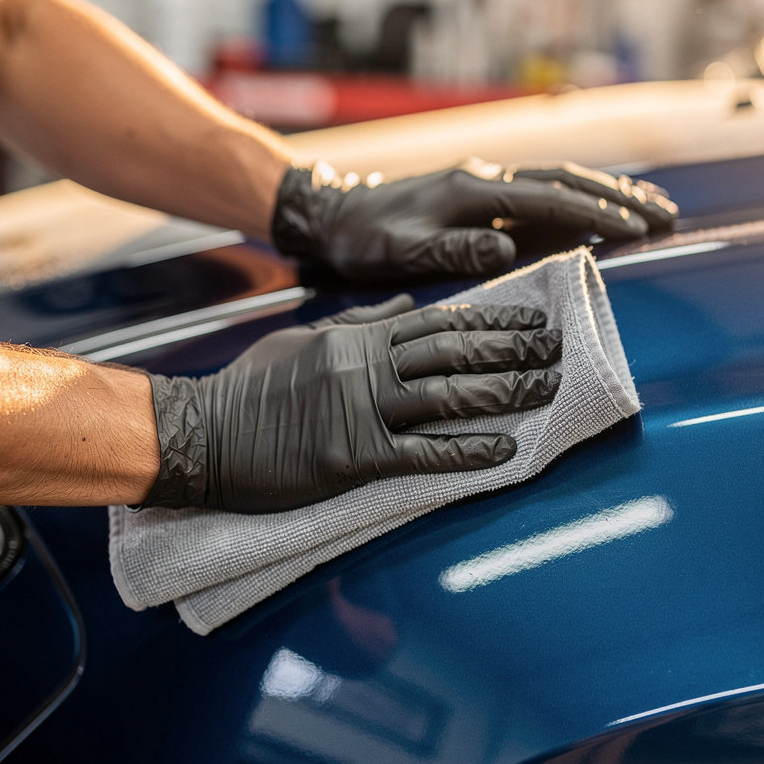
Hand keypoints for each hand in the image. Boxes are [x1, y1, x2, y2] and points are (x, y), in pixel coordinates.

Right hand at [140, 295, 561, 513]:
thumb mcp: (308, 340)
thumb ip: (362, 323)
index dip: (493, 320)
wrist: (204, 434)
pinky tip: (507, 450)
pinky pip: (423, 453)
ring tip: (549, 389)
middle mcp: (367, 367)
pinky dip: (469, 451)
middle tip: (559, 349)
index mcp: (358, 338)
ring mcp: (362, 411)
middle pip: (455, 353)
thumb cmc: (252, 388)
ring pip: (449, 396)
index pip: (439, 322)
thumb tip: (406, 306)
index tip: (533, 319)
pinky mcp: (353, 457)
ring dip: (506, 393)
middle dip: (514, 350)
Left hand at [271, 158, 677, 280]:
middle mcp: (487, 180)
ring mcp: (488, 186)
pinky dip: (579, 202)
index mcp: (472, 192)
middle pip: (566, 181)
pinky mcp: (486, 199)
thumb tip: (505, 252)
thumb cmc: (366, 239)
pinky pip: (541, 196)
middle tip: (668, 218)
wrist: (337, 215)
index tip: (637, 229)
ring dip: (608, 196)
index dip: (595, 214)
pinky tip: (601, 215)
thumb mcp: (401, 250)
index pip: (547, 199)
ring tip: (655, 211)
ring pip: (560, 183)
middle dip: (620, 200)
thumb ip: (452, 251)